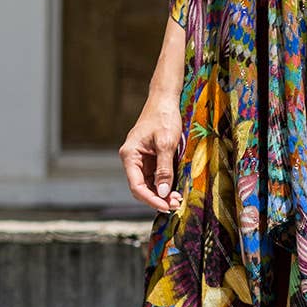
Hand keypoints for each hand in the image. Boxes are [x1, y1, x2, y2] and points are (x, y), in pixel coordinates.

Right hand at [119, 92, 184, 211]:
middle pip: (141, 188)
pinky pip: (155, 177)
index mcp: (130, 155)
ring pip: (148, 184)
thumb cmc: (164, 117)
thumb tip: (162, 193)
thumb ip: (164, 169)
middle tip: (175, 205)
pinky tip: (175, 190)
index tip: (165, 206)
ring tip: (177, 200)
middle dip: (157, 198)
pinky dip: (164, 185)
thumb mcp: (166, 144)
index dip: (150, 199)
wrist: (164, 100)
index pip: (136, 185)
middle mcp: (132, 159)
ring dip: (161, 194)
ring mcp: (141, 160)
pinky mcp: (150, 158)